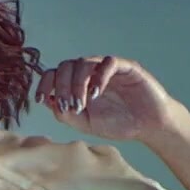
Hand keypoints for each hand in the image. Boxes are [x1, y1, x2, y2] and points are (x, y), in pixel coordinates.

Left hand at [36, 55, 183, 142]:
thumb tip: (47, 101)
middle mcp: (90, 72)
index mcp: (77, 84)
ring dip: (77, 84)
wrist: (148, 126)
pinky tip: (96, 94)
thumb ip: (66, 114)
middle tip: (68, 106)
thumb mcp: (86, 124)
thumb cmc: (118, 123)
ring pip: (83, 63)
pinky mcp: (126, 67)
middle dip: (61, 87)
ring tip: (82, 104)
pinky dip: (98, 77)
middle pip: (65, 66)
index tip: (41, 99)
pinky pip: (108, 63)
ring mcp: (107, 68)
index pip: (54, 74)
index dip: (44, 84)